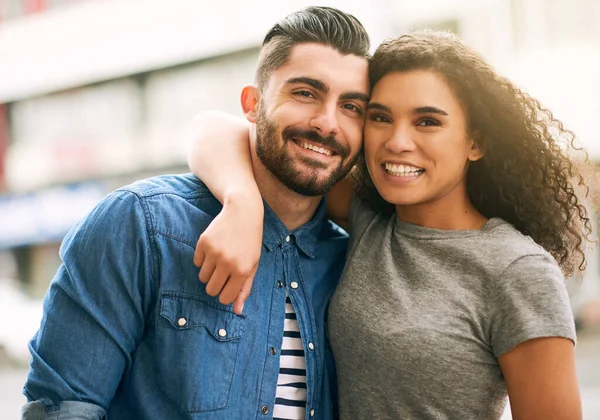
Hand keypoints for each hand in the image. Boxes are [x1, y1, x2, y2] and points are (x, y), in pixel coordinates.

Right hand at [194, 191, 262, 314]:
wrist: (243, 212)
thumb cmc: (250, 242)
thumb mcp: (253, 265)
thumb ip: (244, 289)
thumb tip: (236, 311)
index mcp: (242, 270)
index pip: (224, 298)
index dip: (225, 294)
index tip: (228, 285)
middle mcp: (227, 262)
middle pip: (210, 289)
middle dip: (215, 285)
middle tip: (223, 272)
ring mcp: (214, 252)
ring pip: (202, 277)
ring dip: (209, 272)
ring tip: (220, 258)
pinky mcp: (203, 242)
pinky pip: (196, 262)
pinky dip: (203, 260)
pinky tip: (214, 248)